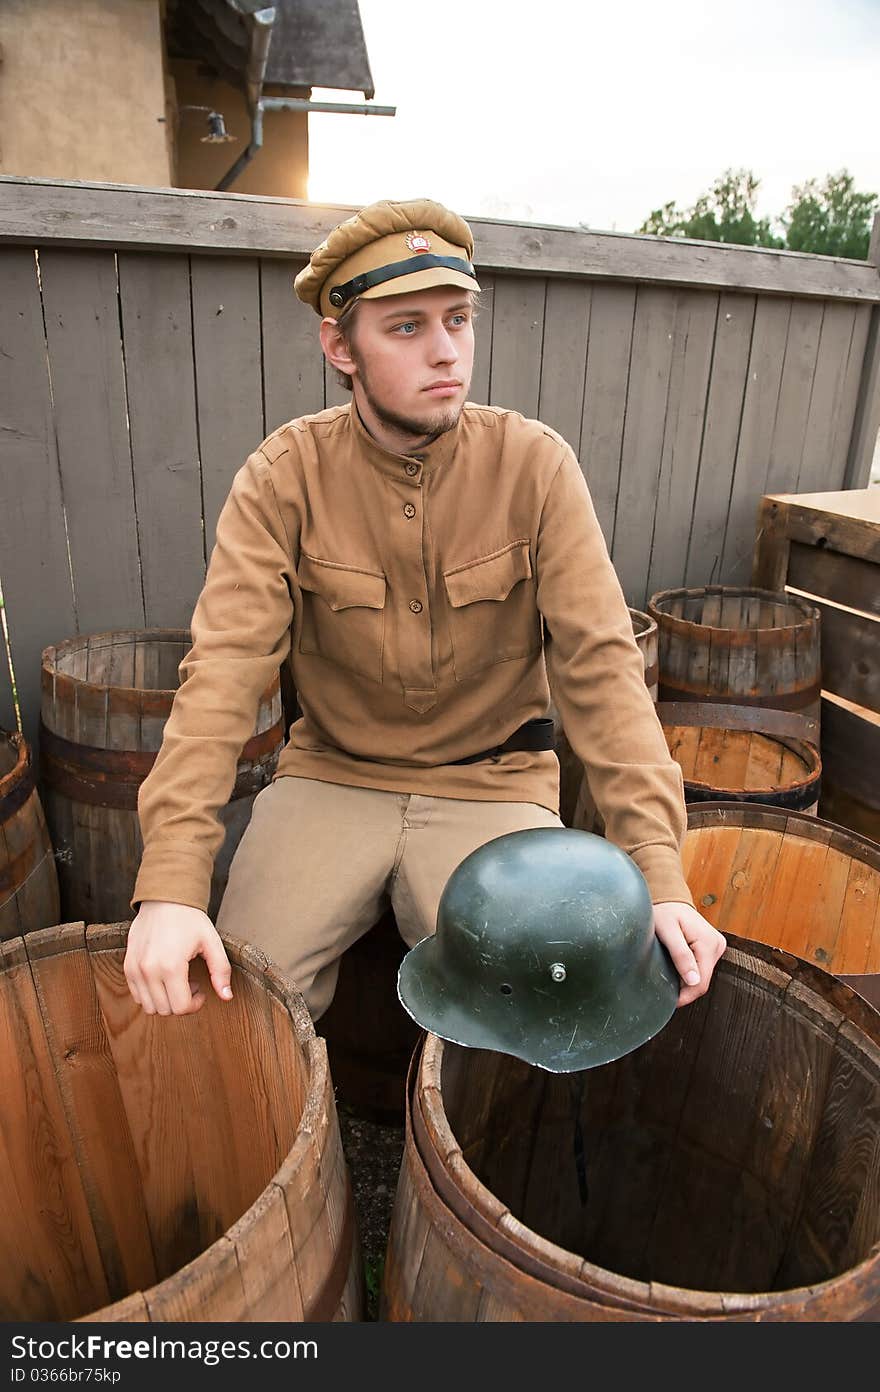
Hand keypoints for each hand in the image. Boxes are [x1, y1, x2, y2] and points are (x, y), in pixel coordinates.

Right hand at [124, 900, 232, 1015]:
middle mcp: (149, 970)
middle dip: (182, 1003)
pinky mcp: (127, 966)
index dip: (195, 1005)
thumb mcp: (211, 942)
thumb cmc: (189, 918)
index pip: (181, 1007)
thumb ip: (221, 970)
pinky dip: (150, 995)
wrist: (164, 899)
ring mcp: (135, 969)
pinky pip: (137, 995)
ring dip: (166, 1001)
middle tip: (192, 984)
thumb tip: (227, 996)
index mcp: (171, 966)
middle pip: (165, 1010)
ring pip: (149, 1007)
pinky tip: (163, 979)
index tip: (201, 990)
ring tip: (177, 982)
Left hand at [652, 900, 726, 1008]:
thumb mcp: (667, 932)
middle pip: (703, 980)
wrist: (669, 898)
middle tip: (664, 987)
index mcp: (708, 943)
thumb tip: (694, 981)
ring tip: (669, 974)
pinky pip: (703, 966)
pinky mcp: (712, 947)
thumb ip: (681, 955)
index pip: (701, 982)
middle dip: (685, 988)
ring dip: (687, 979)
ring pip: (703, 975)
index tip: (670, 1001)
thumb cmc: (664, 911)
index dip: (686, 995)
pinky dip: (690, 971)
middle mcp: (717, 945)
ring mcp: (717, 946)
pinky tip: (677, 967)